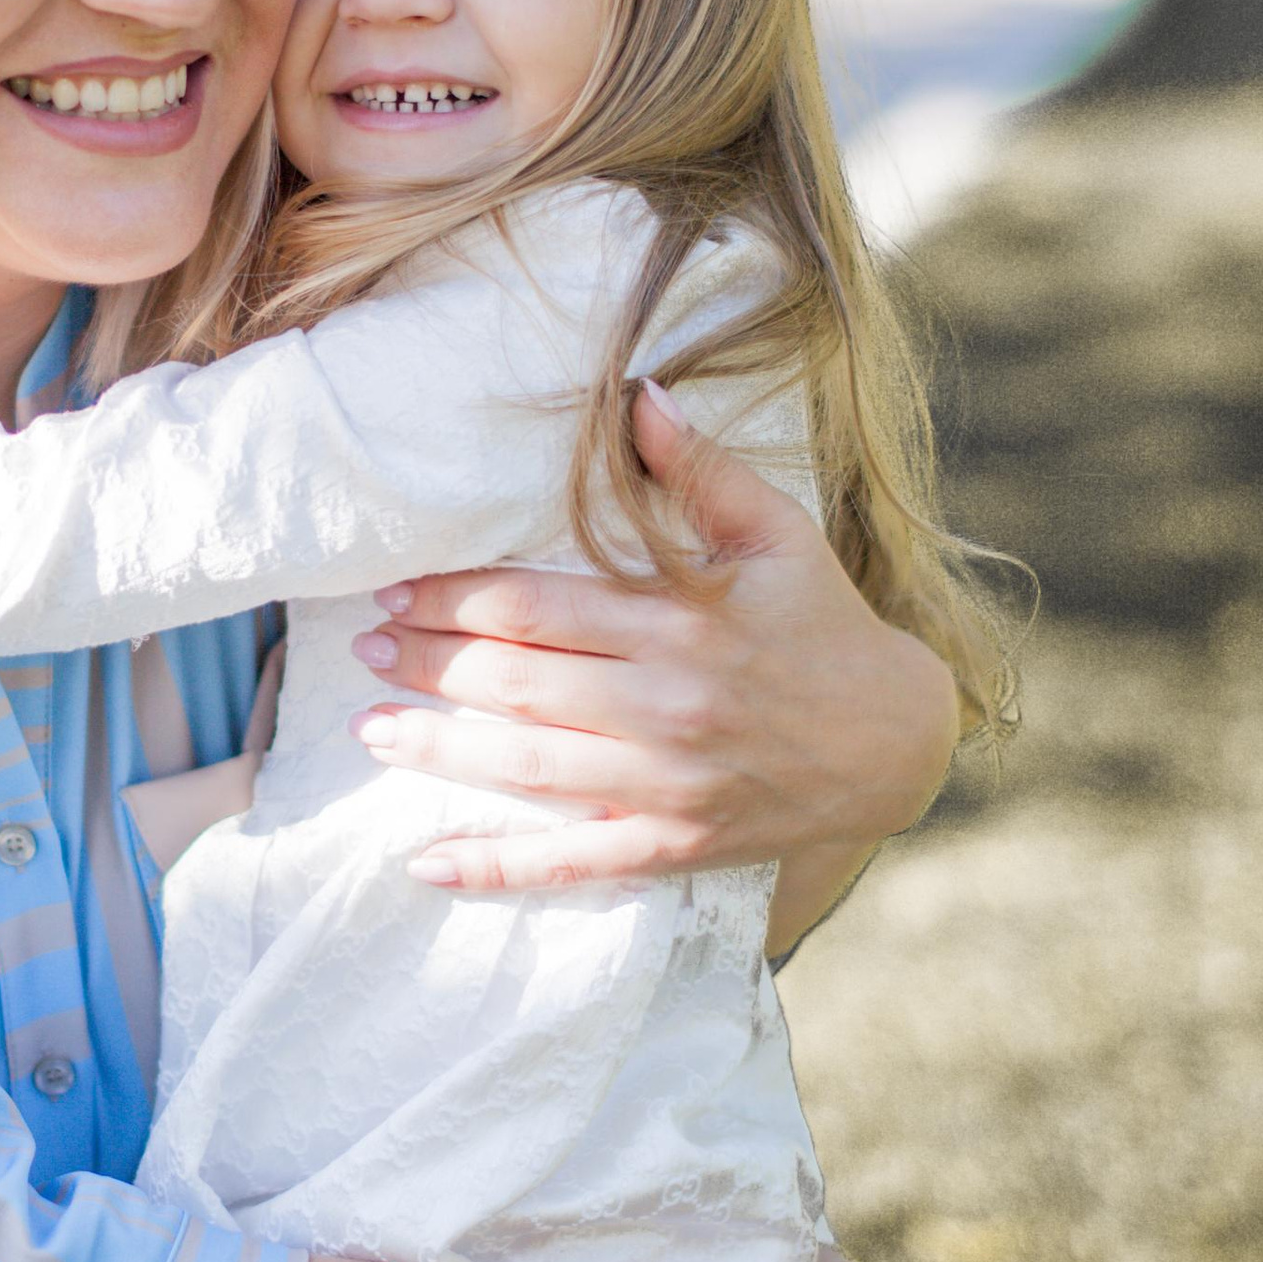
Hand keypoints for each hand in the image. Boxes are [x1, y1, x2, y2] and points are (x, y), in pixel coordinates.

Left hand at [347, 388, 959, 895]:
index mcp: (681, 623)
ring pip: (525, 768)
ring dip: (438, 750)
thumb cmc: (824, 625)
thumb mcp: (777, 534)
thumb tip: (638, 394)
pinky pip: (571, 862)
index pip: (537, 607)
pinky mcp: (673, 843)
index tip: (399, 588)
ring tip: (371, 728)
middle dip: (429, 664)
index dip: (455, 598)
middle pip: (515, 683)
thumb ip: (701, 469)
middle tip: (365, 647)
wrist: (897, 743)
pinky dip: (497, 866)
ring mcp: (667, 784)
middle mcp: (666, 707)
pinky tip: (428, 863)